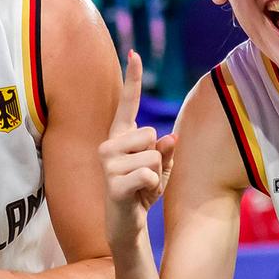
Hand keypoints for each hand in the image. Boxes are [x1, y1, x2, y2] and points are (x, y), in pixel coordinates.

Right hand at [98, 52, 175, 249]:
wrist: (127, 225)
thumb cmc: (142, 192)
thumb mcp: (160, 168)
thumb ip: (165, 150)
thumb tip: (170, 137)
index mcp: (119, 137)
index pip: (127, 104)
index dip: (132, 78)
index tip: (134, 53)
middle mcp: (108, 146)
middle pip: (151, 135)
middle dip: (158, 158)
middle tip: (145, 176)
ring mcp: (108, 165)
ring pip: (153, 156)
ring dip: (156, 174)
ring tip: (141, 187)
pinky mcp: (113, 183)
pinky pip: (149, 175)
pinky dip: (153, 187)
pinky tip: (139, 197)